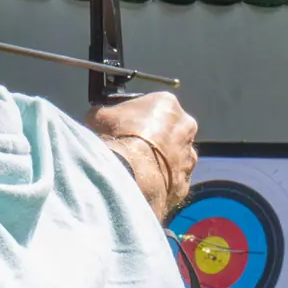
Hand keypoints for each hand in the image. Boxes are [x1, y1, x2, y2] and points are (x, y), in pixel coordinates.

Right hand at [85, 93, 197, 222]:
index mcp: (166, 103)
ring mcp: (188, 155)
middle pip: (169, 130)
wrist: (131, 175)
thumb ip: (105, 114)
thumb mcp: (99, 116)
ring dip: (160, 162)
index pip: (154, 106)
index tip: (126, 126)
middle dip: (154, 138)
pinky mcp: (185, 181)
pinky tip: (143, 184)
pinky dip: (160, 183)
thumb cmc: (117, 139)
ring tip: (136, 169)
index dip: (138, 117)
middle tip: (133, 148)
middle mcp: (185, 126)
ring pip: (174, 157)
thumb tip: (98, 117)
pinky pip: (172, 181)